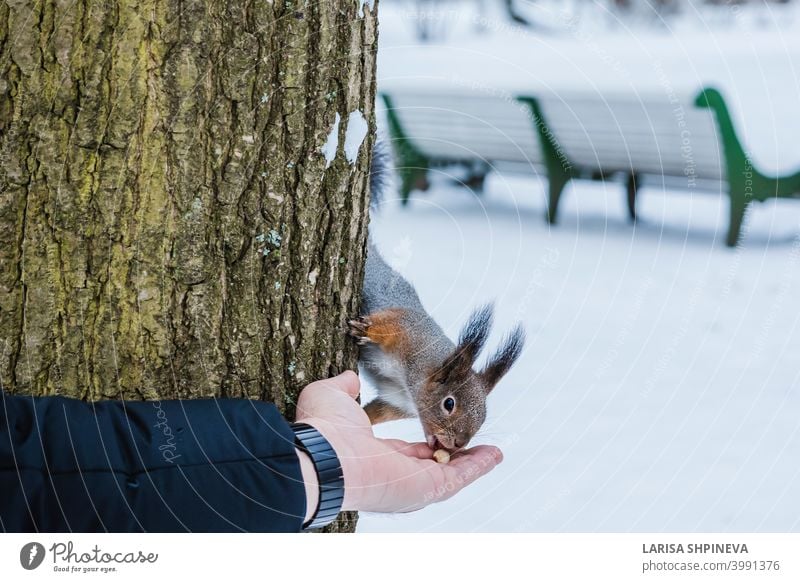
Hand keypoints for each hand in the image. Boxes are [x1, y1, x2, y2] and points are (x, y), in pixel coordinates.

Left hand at [294, 371, 502, 512]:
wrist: (321, 452)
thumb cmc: (322, 429)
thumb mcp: (333, 396)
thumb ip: (344, 387)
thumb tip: (349, 378)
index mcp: (376, 457)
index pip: (410, 453)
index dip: (429, 440)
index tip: (442, 429)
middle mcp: (395, 475)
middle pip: (434, 467)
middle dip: (457, 456)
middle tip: (475, 445)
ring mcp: (411, 485)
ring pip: (451, 475)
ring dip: (473, 463)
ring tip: (493, 452)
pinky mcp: (426, 488)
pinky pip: (458, 478)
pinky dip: (478, 467)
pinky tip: (494, 455)